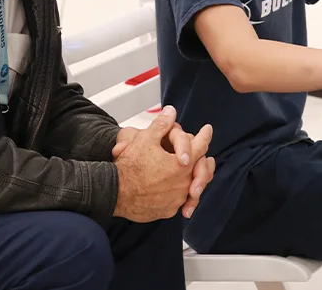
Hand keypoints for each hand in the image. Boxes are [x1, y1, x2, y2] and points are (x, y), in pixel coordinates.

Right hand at [113, 106, 212, 222]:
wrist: (114, 192)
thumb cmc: (129, 166)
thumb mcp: (145, 139)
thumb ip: (162, 124)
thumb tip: (171, 111)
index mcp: (182, 163)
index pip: (200, 145)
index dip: (205, 135)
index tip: (207, 130)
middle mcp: (183, 182)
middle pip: (201, 169)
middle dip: (205, 162)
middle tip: (207, 158)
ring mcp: (176, 198)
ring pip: (191, 187)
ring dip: (194, 179)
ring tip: (196, 176)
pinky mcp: (168, 210)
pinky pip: (179, 201)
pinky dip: (181, 194)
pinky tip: (178, 191)